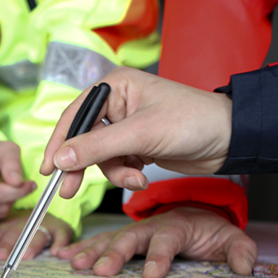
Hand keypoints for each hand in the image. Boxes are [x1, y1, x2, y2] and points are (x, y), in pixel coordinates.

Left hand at [0, 212, 72, 260]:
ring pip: (37, 234)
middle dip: (8, 243)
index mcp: (8, 222)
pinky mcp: (61, 229)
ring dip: (32, 245)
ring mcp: (44, 225)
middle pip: (16, 232)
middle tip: (1, 256)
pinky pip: (62, 235)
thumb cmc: (18, 227)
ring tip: (27, 256)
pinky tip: (55, 252)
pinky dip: (60, 242)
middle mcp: (25, 222)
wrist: (48, 216)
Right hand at [39, 67, 232, 199]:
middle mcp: (117, 104)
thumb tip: (59, 160)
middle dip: (83, 165)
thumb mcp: (140, 135)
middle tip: (68, 191)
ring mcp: (127, 126)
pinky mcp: (137, 144)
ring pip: (100, 157)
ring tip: (136, 177)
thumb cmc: (191, 122)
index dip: (59, 144)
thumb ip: (97, 148)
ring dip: (115, 172)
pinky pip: (117, 163)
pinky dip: (126, 173)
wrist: (229, 140)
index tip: (48, 169)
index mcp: (114, 87)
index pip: (74, 116)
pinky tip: (143, 174)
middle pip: (84, 139)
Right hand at [57, 207, 255, 277]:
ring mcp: (133, 231)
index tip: (152, 274)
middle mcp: (151, 226)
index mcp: (177, 225)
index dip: (160, 255)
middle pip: (130, 237)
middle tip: (102, 272)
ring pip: (110, 238)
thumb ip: (240, 250)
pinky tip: (63, 256)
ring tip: (74, 264)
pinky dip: (81, 247)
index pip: (168, 239)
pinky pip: (99, 241)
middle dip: (115, 254)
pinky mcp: (121, 238)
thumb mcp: (230, 238)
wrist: (195, 216)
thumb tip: (244, 267)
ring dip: (92, 251)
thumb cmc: (209, 230)